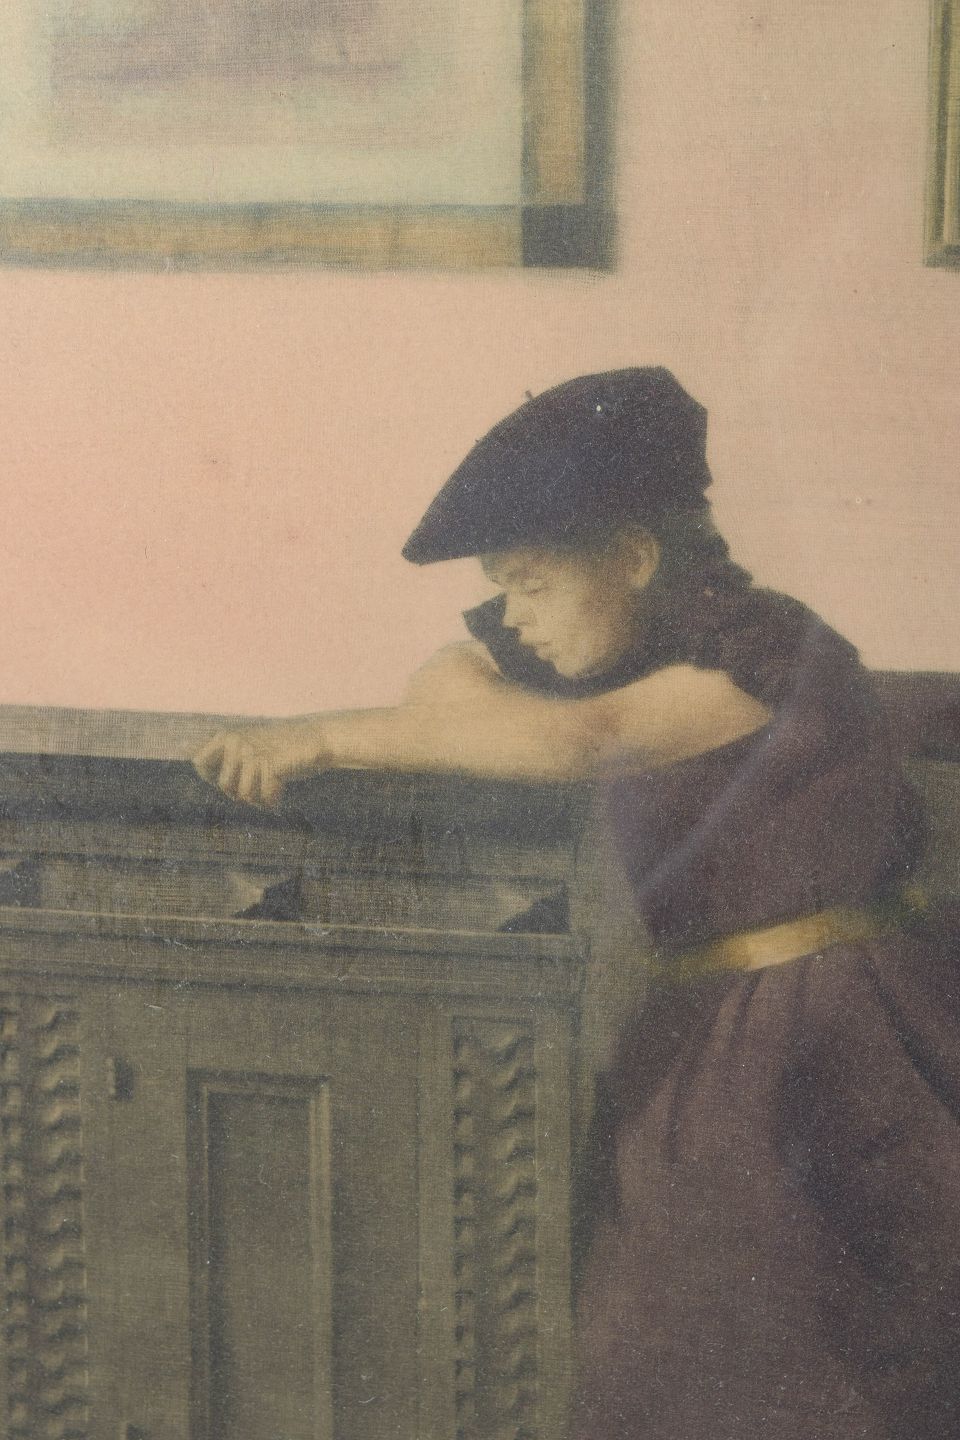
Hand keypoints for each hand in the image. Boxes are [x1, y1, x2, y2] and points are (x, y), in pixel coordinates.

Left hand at [192, 720, 326, 806]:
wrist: (316, 738)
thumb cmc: (281, 748)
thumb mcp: (250, 745)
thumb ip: (226, 758)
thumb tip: (196, 768)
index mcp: (227, 735)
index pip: (199, 763)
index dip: (211, 778)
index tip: (232, 781)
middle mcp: (236, 741)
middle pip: (224, 785)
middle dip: (239, 793)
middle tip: (257, 787)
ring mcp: (252, 752)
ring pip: (244, 794)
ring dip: (258, 799)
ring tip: (269, 792)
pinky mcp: (270, 764)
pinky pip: (263, 797)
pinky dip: (272, 801)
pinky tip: (279, 794)